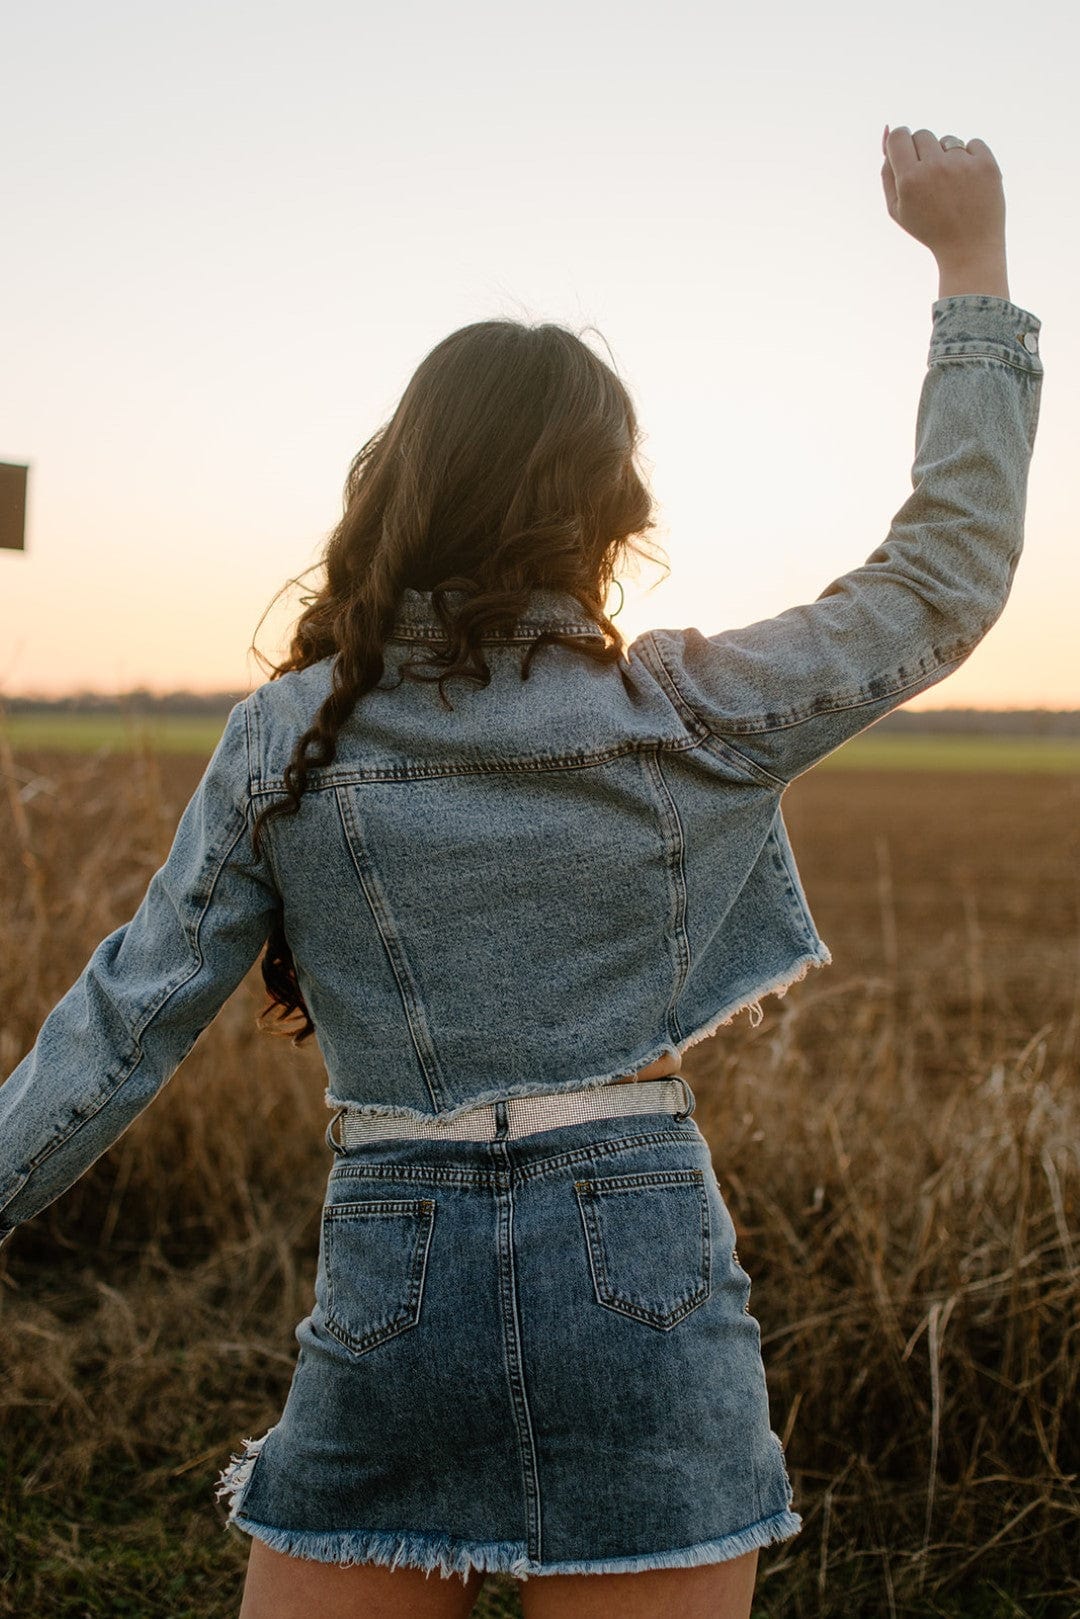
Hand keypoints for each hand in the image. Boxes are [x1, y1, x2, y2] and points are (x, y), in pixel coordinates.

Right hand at [881, 124, 1006, 266]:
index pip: (899, 135)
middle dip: (923, 152)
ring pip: (948, 140)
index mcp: (909, 180)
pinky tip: (969, 182)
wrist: (969, 249)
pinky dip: (971, 158)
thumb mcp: (898, 208)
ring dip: (947, 157)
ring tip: (952, 186)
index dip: (900, 142)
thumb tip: (888, 130)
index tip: (907, 153)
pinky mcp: (986, 164)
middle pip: (922, 134)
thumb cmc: (929, 228)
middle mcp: (935, 167)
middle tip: (931, 180)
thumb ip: (887, 171)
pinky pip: (973, 143)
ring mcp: (962, 164)